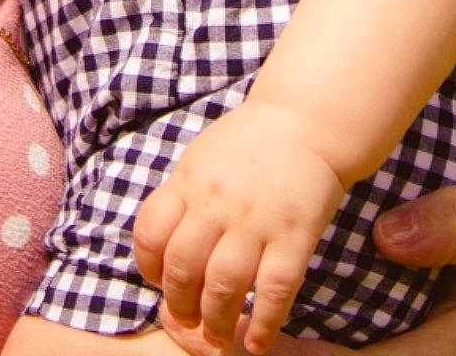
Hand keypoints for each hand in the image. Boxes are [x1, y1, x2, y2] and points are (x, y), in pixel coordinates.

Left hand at [133, 100, 344, 353]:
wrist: (306, 120)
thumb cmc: (249, 144)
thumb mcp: (202, 158)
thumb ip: (183, 199)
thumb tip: (164, 255)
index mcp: (190, 181)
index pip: (151, 233)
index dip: (149, 267)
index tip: (160, 282)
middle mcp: (218, 201)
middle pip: (184, 267)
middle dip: (181, 305)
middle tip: (188, 320)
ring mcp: (257, 219)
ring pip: (224, 285)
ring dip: (216, 322)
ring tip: (218, 338)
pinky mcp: (296, 234)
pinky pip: (276, 289)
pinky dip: (264, 324)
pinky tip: (257, 343)